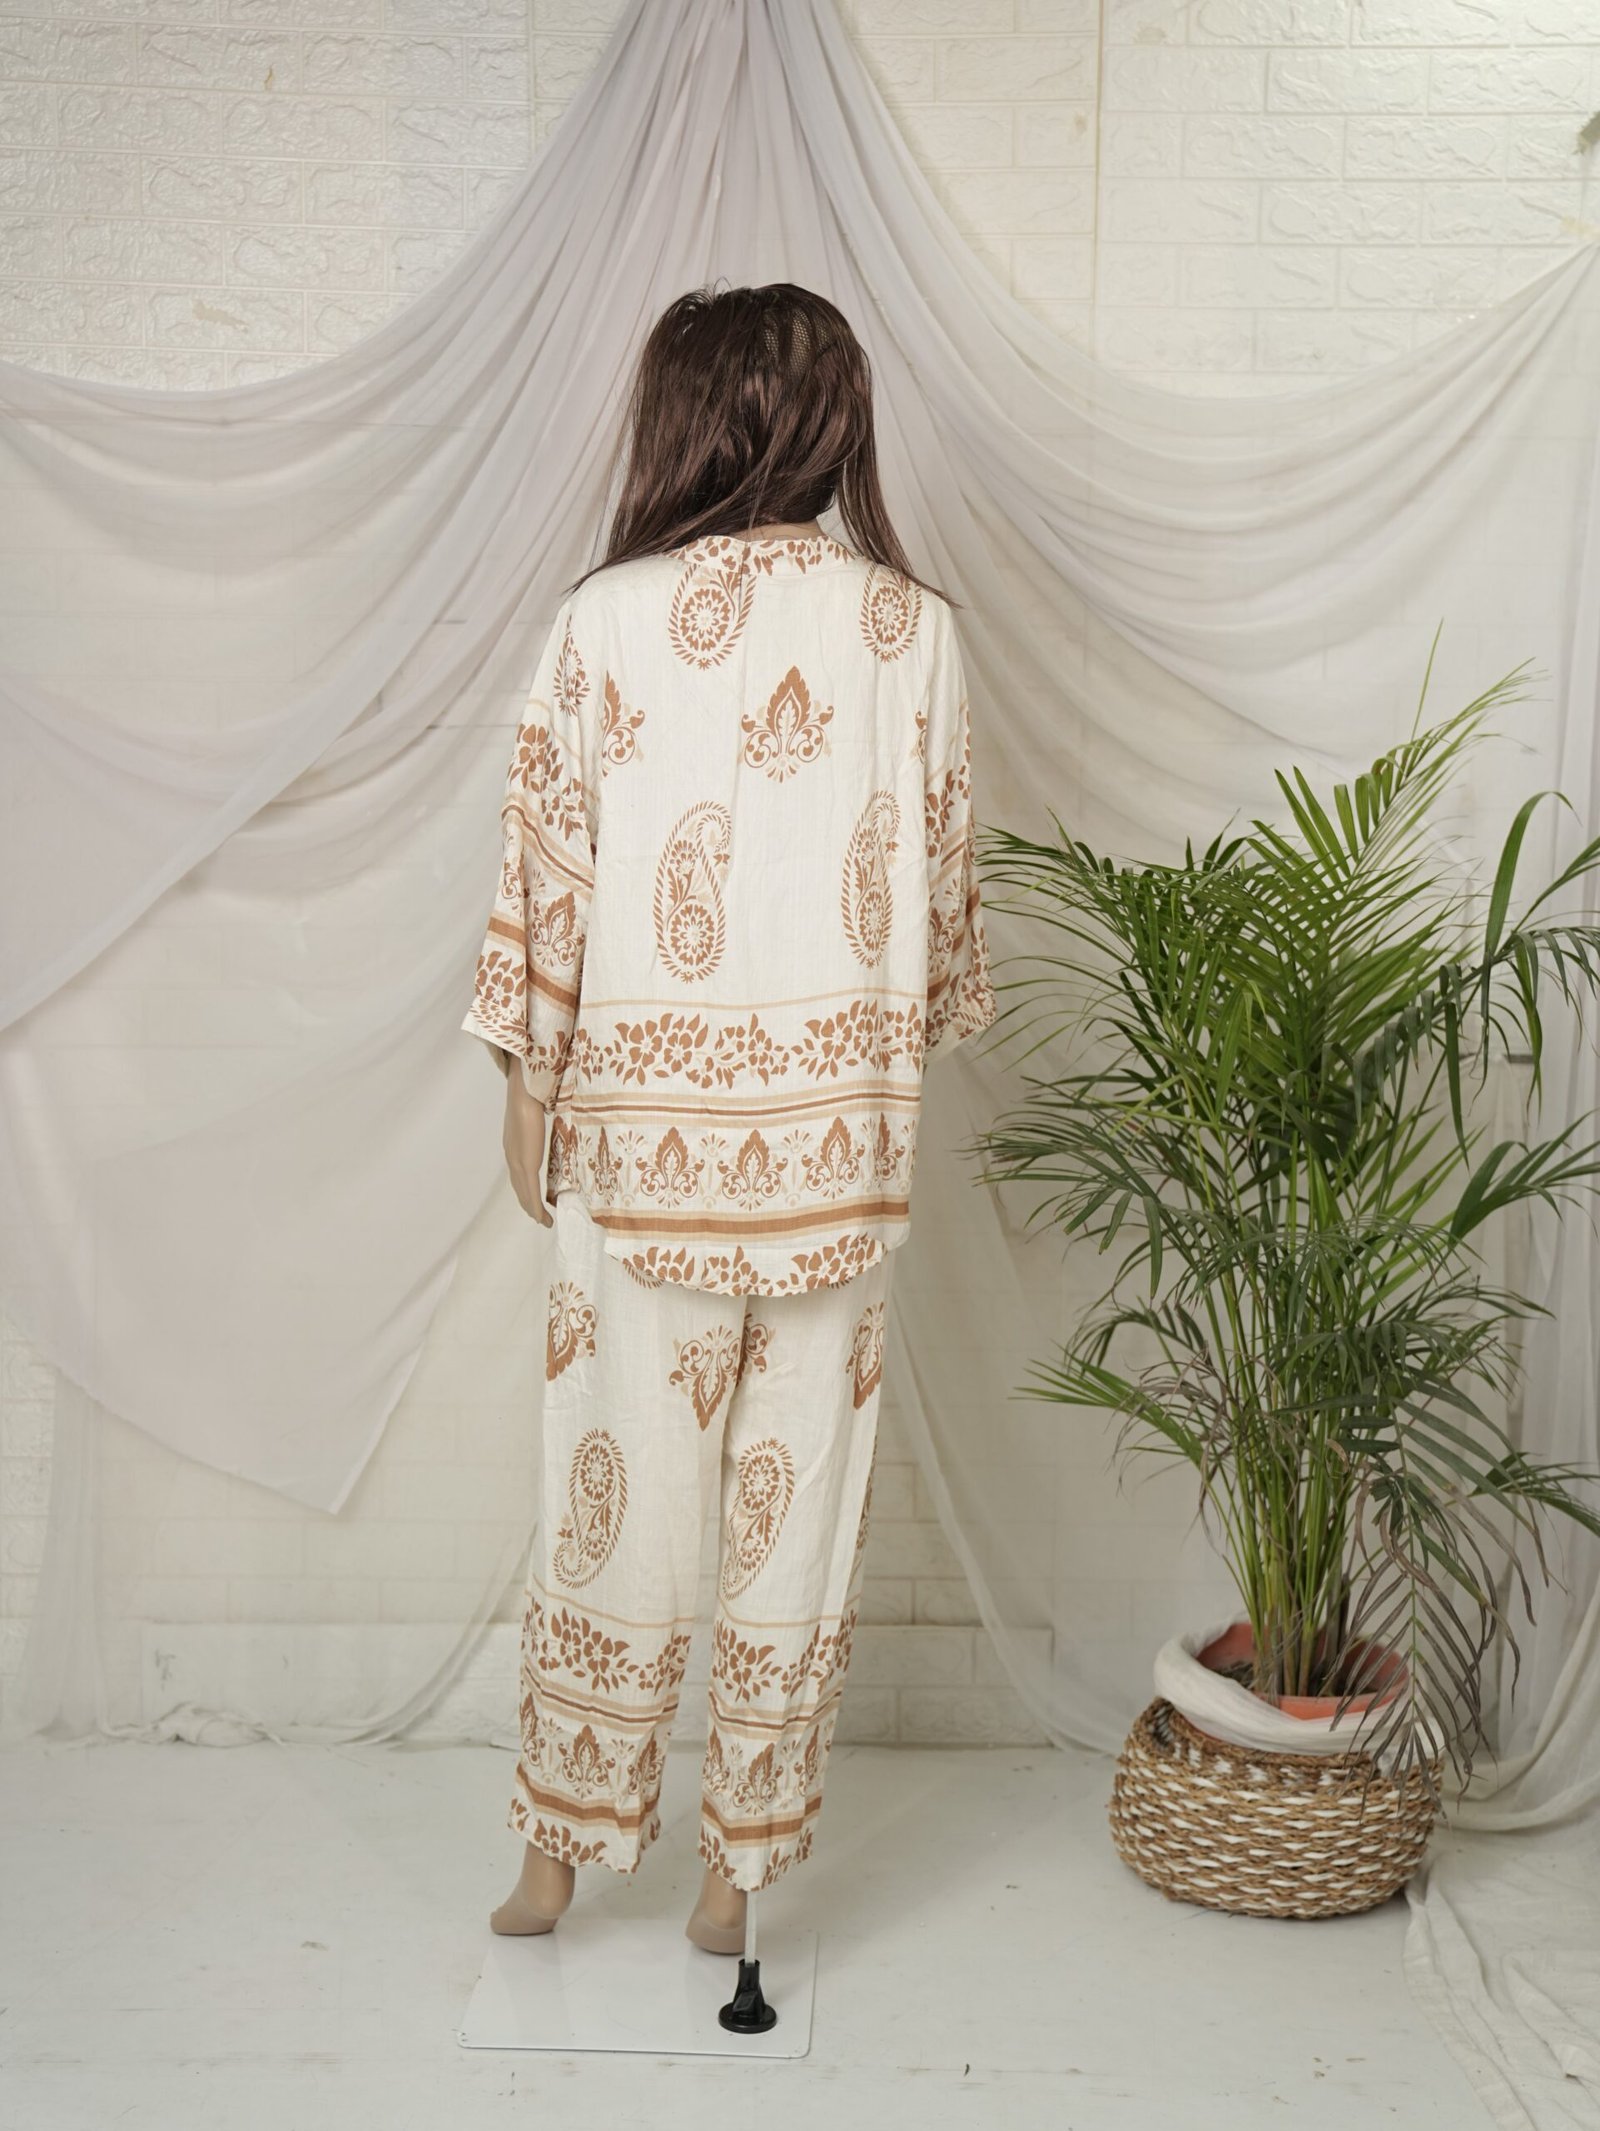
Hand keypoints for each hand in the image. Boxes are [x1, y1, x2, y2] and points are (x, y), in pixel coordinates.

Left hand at [501, 1062, 550, 1225]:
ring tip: (542, 1220)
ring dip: (533, 1209)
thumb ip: (539, 1118)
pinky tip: (541, 1218)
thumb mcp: (535, 1112)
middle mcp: (512, 1157)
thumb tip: (550, 1112)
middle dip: (528, 1204)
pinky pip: (532, 1192)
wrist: (524, 1093)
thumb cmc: (531, 1097)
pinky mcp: (526, 1165)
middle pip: (519, 1187)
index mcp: (513, 1145)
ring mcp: (517, 1162)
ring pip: (524, 1193)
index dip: (524, 1187)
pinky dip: (536, 1207)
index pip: (518, 1172)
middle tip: (538, 1216)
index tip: (532, 1198)